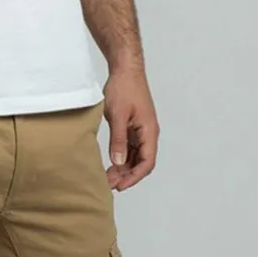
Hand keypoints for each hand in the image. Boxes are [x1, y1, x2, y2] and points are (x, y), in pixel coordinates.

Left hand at [102, 67, 158, 190]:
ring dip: (124, 168)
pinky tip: (111, 164)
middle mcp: (148, 134)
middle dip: (127, 175)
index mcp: (149, 131)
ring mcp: (141, 131)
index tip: (120, 186)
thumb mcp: (118, 115)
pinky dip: (122, 158)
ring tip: (108, 177)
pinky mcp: (133, 127)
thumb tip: (118, 162)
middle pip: (142, 162)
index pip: (146, 162)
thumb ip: (119, 139)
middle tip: (109, 184)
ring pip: (136, 157)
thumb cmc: (124, 88)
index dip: (134, 177)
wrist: (125, 70)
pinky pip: (131, 148)